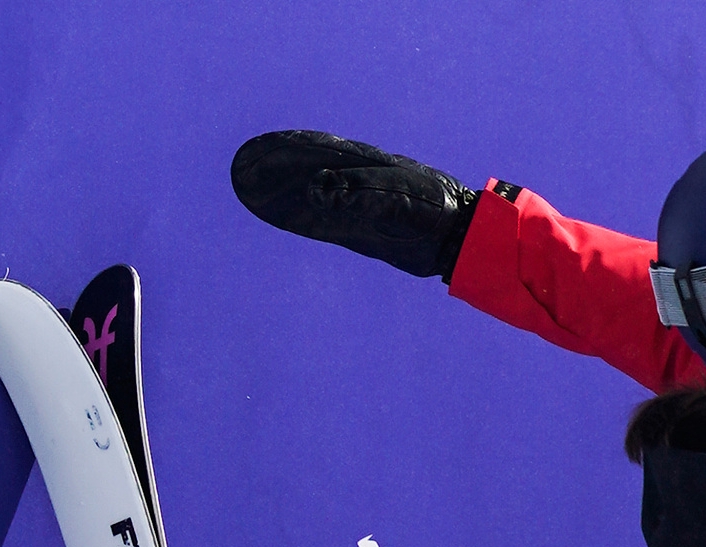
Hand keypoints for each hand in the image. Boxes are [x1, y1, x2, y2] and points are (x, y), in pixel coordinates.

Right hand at [231, 130, 479, 279]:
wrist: (460, 236)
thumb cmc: (433, 209)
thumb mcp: (396, 197)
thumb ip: (357, 193)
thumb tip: (315, 190)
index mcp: (364, 166)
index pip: (316, 154)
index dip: (288, 152)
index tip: (258, 152)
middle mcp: (358, 182)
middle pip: (310, 173)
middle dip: (280, 170)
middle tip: (246, 171)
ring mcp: (360, 206)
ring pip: (315, 198)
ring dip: (288, 195)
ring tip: (257, 193)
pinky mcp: (366, 230)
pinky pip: (327, 222)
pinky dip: (306, 219)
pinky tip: (291, 218)